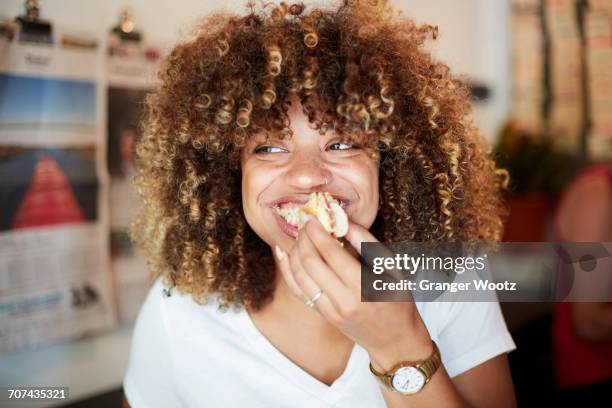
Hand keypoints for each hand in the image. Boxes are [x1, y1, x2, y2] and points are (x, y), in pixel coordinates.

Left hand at [275, 218, 431, 367]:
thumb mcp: (393, 269)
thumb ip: (368, 244)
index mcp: (363, 286)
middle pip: (310, 262)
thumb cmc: (398, 300)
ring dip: (295, 251)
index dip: (318, 232)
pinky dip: (288, 270)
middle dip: (304, 238)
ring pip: (300, 276)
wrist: (394, 340)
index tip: (314, 217)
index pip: (331, 253)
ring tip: (299, 235)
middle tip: (305, 223)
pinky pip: (298, 291)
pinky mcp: (323, 315)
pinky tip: (283, 254)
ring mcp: (330, 310)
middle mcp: (343, 300)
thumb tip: (344, 222)